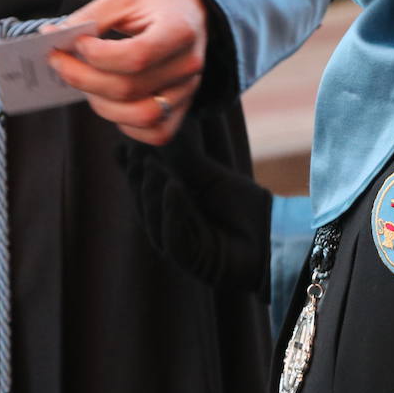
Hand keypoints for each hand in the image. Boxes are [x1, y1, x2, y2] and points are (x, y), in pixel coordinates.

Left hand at [47, 0, 208, 144]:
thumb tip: (54, 38)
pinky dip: (126, 123)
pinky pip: (155, 132)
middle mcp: (188, 65)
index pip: (135, 56)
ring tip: (84, 80)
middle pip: (130, 89)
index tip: (73, 41)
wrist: (189, 4)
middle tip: (58, 60)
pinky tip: (109, 100)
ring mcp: (188, 90)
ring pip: (141, 116)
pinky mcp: (182, 107)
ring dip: (100, 103)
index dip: (97, 55)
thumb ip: (90, 17)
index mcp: (180, 31)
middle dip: (82, 77)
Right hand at [120, 128, 270, 290]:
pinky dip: (172, 212)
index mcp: (168, 209)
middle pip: (143, 205)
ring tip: (153, 167)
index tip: (122, 145)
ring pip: (153, 221)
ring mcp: (177, 246)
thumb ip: (182, 159)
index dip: (130, 168)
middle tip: (138, 154)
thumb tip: (159, 131)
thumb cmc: (241, 207)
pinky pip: (174, 238)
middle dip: (138, 179)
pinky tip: (173, 187)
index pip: (142, 188)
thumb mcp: (208, 177)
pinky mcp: (191, 261)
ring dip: (151, 193)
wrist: (271, 235)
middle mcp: (168, 228)